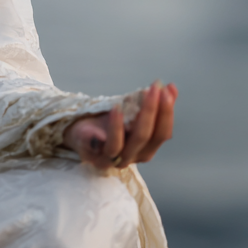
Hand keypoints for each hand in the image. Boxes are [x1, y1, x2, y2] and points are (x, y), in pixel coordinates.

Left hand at [62, 80, 176, 169]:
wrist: (76, 132)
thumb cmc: (106, 123)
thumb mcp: (130, 113)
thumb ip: (150, 104)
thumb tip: (171, 88)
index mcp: (146, 149)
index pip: (163, 133)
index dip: (167, 112)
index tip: (167, 89)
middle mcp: (134, 157)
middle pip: (148, 136)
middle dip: (153, 110)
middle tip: (155, 88)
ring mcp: (114, 159)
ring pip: (130, 142)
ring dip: (136, 117)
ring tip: (139, 94)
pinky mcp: (95, 156)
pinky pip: (107, 144)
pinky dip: (114, 127)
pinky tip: (116, 108)